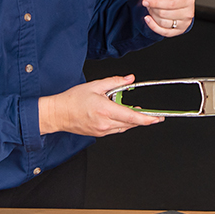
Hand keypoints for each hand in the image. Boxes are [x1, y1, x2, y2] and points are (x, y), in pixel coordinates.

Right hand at [39, 74, 162, 135]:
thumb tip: (130, 79)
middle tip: (152, 114)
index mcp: (105, 110)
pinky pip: (116, 129)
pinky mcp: (98, 134)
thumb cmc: (72, 100)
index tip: (157, 118)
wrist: (57, 114)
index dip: (146, 119)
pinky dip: (122, 123)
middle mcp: (105, 123)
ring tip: (135, 111)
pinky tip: (121, 115)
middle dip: (143, 119)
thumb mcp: (95, 85)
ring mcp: (101, 130)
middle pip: (130, 124)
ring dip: (132, 121)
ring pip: (124, 127)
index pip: (131, 117)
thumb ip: (115, 82)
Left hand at [142, 0, 194, 36]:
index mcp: (188, 0)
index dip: (156, 3)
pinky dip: (153, 26)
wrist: (181, 2)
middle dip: (152, 7)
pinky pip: (163, 32)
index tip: (146, 1)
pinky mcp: (178, 31)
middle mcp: (188, 13)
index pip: (171, 3)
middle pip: (164, 13)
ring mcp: (183, 24)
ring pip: (162, 22)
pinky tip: (148, 18)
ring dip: (152, 14)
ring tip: (151, 7)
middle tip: (149, 2)